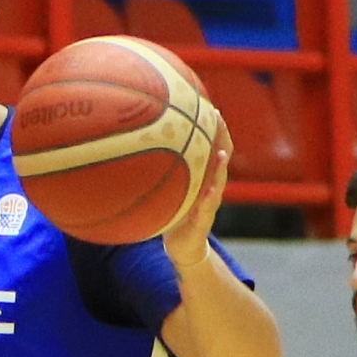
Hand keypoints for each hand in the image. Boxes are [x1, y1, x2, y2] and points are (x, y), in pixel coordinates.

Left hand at [162, 111, 231, 266]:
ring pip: (219, 183)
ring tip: (221, 152)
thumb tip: (135, 150)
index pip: (211, 147)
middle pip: (220, 157)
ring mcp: (208, 204)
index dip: (212, 128)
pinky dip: (209, 200)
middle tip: (216, 116)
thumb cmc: (173, 215)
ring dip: (220, 168)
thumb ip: (160, 172)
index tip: (208, 106)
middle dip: (220, 136)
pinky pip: (207, 210)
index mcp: (202, 178)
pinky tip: (210, 191)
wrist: (183, 249)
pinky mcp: (203, 223)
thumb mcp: (168, 190)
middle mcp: (209, 187)